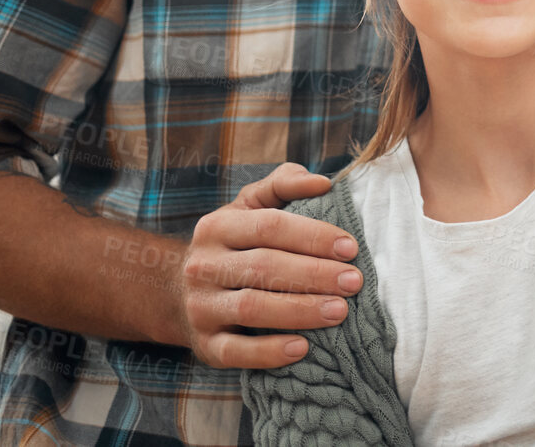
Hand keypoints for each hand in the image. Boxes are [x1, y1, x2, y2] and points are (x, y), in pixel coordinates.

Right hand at [179, 163, 360, 368]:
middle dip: (315, 274)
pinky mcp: (205, 345)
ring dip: (300, 311)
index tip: (350, 248)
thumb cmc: (235, 242)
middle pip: (265, 267)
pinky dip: (269, 353)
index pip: (270, 226)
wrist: (179, 292)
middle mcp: (203, 266)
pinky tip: (302, 349)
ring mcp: (201, 307)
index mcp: (217, 226)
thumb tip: (322, 182)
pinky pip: (235, 352)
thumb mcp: (250, 206)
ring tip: (340, 312)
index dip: (313, 235)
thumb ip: (285, 185)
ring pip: (252, 308)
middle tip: (354, 282)